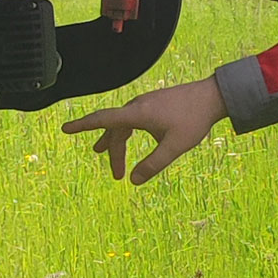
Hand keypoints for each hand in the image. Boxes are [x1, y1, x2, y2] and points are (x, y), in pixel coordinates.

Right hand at [63, 76, 225, 183]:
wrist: (212, 97)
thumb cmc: (194, 120)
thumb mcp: (175, 147)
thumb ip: (153, 164)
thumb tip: (133, 180)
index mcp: (138, 113)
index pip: (103, 119)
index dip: (82, 125)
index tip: (65, 128)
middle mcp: (137, 106)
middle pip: (115, 130)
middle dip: (114, 153)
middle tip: (117, 176)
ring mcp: (145, 104)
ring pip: (123, 125)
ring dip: (117, 142)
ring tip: (103, 152)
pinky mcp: (153, 104)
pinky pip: (132, 120)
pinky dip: (126, 132)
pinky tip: (128, 137)